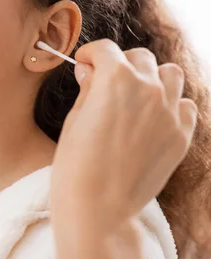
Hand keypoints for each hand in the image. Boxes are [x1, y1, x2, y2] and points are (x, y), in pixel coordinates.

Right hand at [50, 39, 197, 258]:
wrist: (98, 209)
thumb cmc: (75, 169)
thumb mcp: (73, 123)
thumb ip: (87, 91)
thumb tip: (90, 73)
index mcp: (115, 80)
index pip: (106, 49)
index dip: (91, 54)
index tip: (85, 64)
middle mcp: (148, 89)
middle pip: (140, 58)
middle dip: (121, 65)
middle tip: (106, 83)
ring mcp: (169, 112)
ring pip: (170, 75)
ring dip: (152, 79)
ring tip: (136, 98)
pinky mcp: (181, 136)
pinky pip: (185, 106)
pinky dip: (171, 106)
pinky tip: (153, 120)